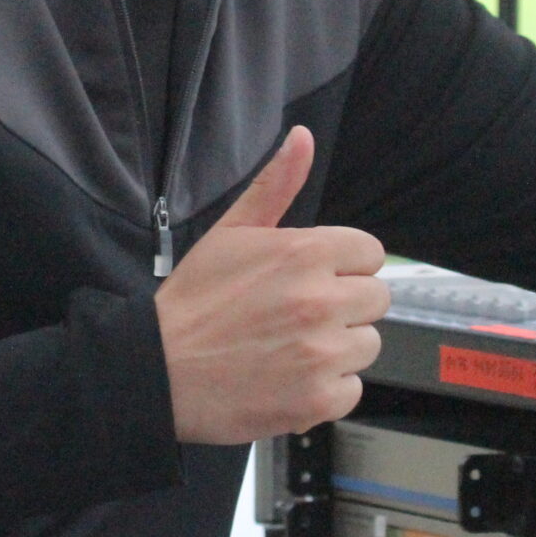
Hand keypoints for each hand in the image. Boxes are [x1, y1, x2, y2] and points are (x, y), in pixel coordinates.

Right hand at [155, 126, 390, 443]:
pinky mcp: (319, 399)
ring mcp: (322, 353)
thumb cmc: (193, 302)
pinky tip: (291, 379)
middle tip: (299, 317)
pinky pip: (352, 388)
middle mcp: (321, 300)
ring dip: (338, 349)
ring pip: (367, 344)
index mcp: (306, 252)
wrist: (158, 370)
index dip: (343, 267)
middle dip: (345, 306)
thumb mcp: (230, 233)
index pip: (371, 254)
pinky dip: (327, 389)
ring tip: (291, 349)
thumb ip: (275, 186)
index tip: (314, 280)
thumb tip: (301, 137)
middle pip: (377, 299)